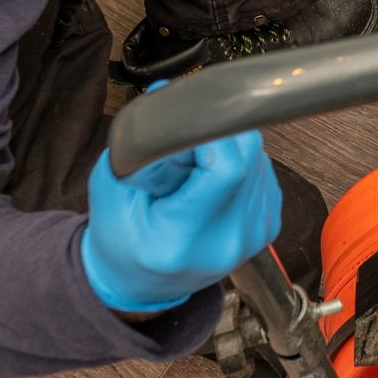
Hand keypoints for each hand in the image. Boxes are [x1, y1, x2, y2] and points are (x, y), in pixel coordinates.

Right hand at [80, 130, 281, 313]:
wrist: (142, 284)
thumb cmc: (120, 240)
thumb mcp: (110, 193)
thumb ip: (138, 147)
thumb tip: (166, 92)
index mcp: (182, 239)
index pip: (227, 168)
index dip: (214, 132)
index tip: (192, 120)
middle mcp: (227, 242)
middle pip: (249, 158)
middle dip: (221, 133)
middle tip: (190, 137)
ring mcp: (253, 237)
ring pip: (260, 161)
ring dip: (232, 148)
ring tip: (197, 164)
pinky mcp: (266, 227)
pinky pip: (265, 174)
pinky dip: (243, 164)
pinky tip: (214, 177)